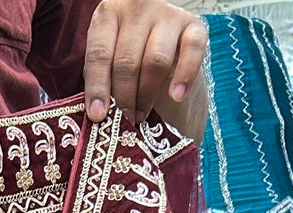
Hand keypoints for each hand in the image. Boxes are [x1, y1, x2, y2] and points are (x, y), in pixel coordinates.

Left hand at [83, 1, 207, 137]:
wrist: (165, 48)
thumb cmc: (129, 60)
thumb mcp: (108, 63)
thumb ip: (102, 79)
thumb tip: (98, 114)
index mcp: (110, 13)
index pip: (100, 53)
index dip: (98, 88)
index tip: (98, 115)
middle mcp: (138, 7)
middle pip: (127, 61)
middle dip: (124, 99)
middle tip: (124, 121)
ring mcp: (168, 14)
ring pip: (156, 61)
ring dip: (147, 96)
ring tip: (141, 115)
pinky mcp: (194, 25)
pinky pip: (192, 50)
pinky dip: (184, 76)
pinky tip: (176, 96)